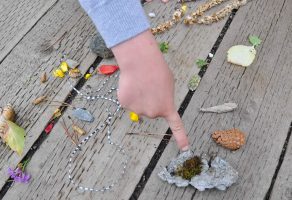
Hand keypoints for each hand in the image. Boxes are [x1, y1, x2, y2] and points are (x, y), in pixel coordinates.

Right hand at [112, 30, 188, 150]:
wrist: (140, 62)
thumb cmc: (157, 69)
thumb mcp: (168, 85)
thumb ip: (164, 98)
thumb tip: (154, 101)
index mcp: (167, 107)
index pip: (176, 126)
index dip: (181, 138)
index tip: (186, 149)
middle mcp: (153, 113)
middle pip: (150, 111)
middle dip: (149, 100)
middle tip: (149, 86)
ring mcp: (138, 110)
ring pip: (137, 106)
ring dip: (138, 97)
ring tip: (140, 83)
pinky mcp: (125, 104)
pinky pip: (127, 101)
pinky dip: (128, 94)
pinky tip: (131, 84)